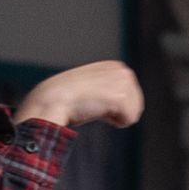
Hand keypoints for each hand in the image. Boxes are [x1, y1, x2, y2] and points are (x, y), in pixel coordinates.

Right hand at [17, 61, 143, 130]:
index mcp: (116, 67)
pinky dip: (115, 122)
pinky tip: (98, 112)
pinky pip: (129, 120)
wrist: (53, 100)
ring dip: (115, 117)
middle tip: (94, 104)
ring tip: (95, 107)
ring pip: (133, 114)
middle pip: (136, 105)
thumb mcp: (91, 86)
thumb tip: (116, 103)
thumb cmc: (68, 97)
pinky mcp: (121, 97)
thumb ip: (106, 88)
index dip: (114, 106)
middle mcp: (122, 71)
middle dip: (117, 111)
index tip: (95, 101)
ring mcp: (122, 83)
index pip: (131, 96)